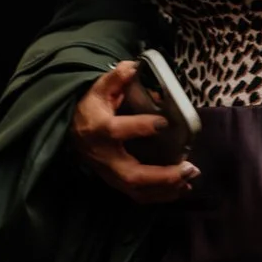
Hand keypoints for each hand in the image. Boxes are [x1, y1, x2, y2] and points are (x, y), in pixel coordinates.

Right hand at [71, 62, 199, 204]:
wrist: (72, 131)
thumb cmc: (90, 108)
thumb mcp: (99, 89)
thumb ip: (116, 78)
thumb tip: (134, 65)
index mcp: (99, 129)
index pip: (117, 130)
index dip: (139, 127)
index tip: (163, 122)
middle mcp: (105, 157)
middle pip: (132, 175)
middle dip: (162, 175)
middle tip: (188, 168)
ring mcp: (110, 174)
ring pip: (137, 190)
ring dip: (165, 189)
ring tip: (190, 179)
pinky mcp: (116, 182)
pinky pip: (139, 195)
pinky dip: (161, 195)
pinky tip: (181, 188)